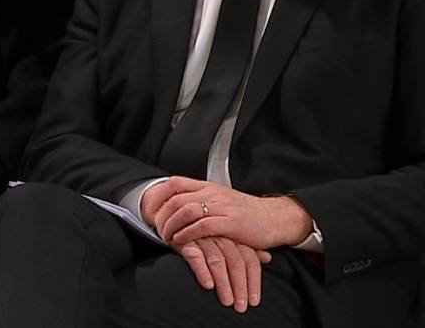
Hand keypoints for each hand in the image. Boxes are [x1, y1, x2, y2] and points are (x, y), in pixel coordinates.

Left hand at [150, 176, 312, 248]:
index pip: (175, 182)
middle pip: (175, 197)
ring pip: (185, 210)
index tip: (149, 209)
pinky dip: (187, 233)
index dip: (158, 194)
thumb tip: (176, 208)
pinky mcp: (230, 223)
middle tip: (156, 229)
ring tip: (166, 237)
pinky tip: (181, 241)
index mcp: (208, 186)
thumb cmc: (246, 213)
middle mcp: (212, 193)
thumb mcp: (221, 201)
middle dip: (161, 214)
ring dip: (171, 225)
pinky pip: (201, 226)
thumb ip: (201, 201)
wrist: (275, 218)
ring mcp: (221, 207)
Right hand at [174, 237, 269, 311]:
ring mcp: (203, 237)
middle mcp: (220, 235)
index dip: (253, 281)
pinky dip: (202, 270)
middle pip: (236, 261)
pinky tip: (208, 284)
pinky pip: (195, 255)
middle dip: (240, 286)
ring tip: (227, 301)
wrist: (175, 212)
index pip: (249, 259)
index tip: (253, 301)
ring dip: (223, 283)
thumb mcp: (227, 235)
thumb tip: (267, 257)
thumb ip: (246, 247)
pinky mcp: (184, 239)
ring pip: (217, 260)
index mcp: (233, 235)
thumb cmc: (204, 229)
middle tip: (241, 306)